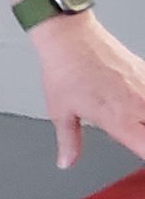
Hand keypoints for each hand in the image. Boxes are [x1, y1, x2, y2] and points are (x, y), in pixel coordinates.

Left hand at [34, 13, 144, 166]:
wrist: (70, 37)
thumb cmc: (65, 71)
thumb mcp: (61, 113)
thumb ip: (69, 142)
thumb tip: (66, 161)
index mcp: (118, 119)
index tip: (140, 155)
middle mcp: (137, 104)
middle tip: (135, 135)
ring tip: (136, 119)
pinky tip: (137, 101)